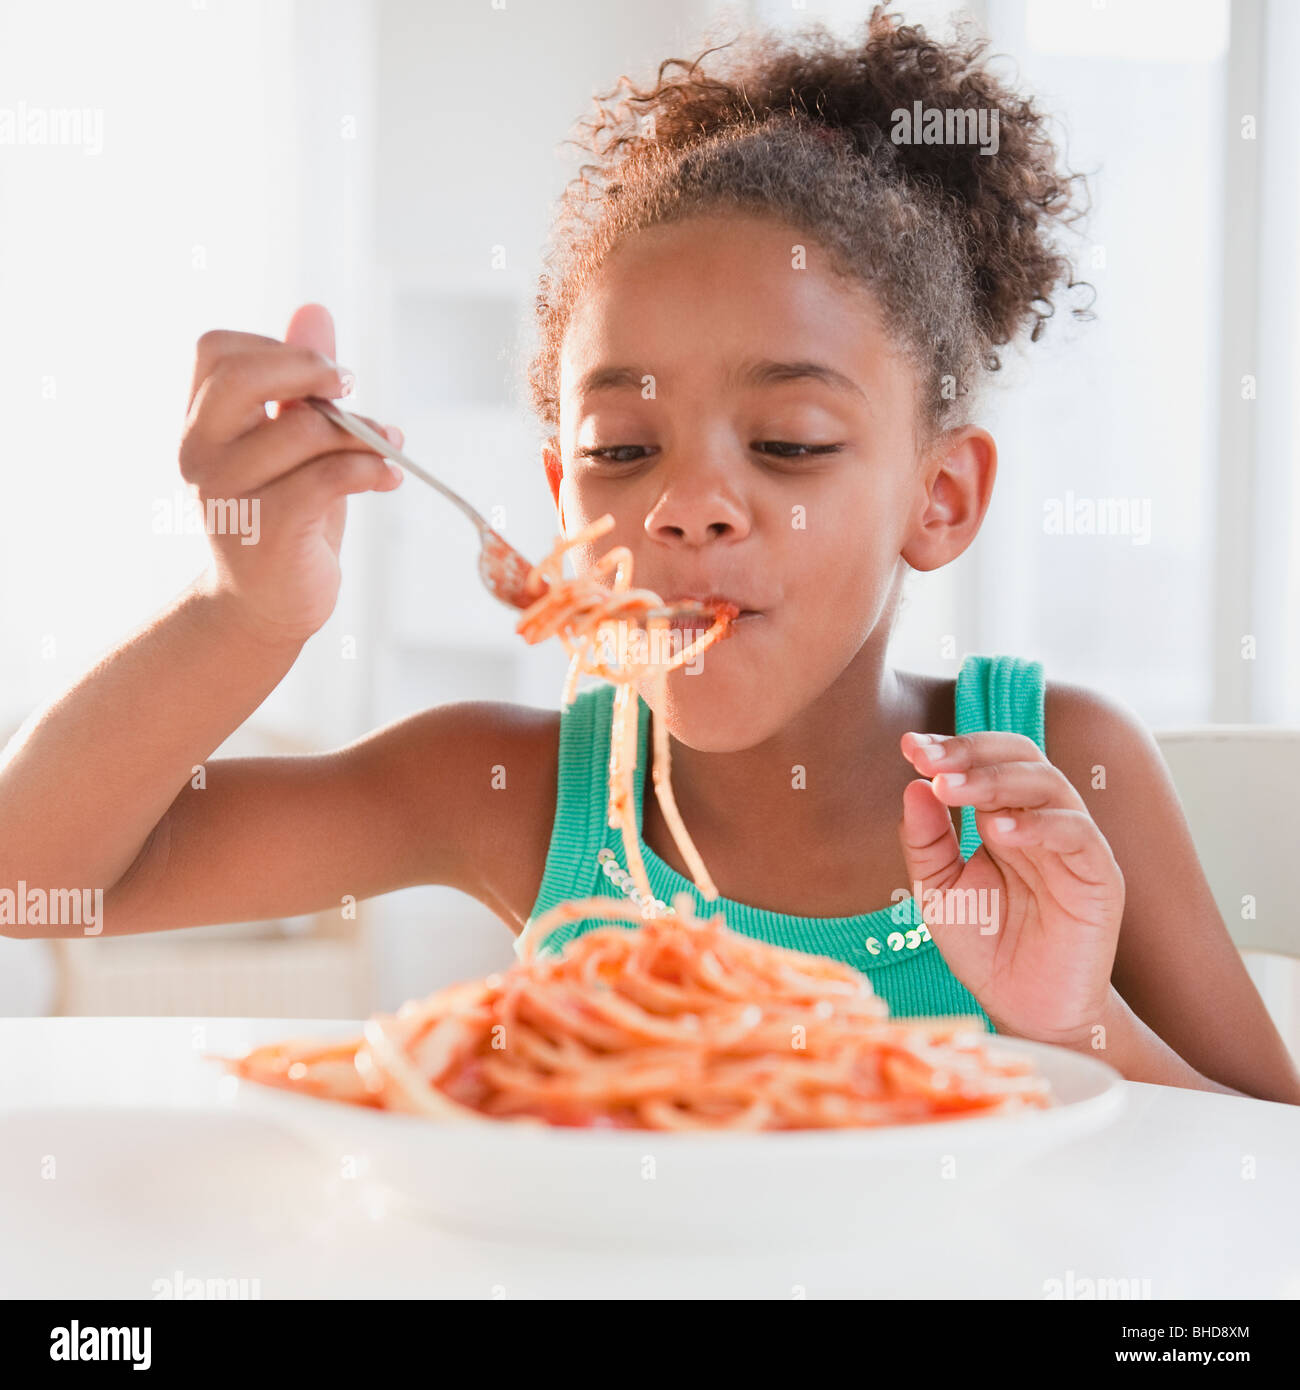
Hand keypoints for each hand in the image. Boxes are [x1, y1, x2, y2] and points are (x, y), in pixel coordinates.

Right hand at [180, 303, 404, 645]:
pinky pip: (328, 478)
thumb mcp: (291, 445)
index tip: (320, 375)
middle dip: (309, 370)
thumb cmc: (282, 517)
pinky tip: (390, 478)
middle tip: (351, 386)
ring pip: (304, 431)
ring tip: (389, 444)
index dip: (274, 348)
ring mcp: (229, 495)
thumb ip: (297, 383)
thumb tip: (314, 309)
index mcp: (199, 425)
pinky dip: (370, 469)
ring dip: (361, 432)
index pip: (216, 351)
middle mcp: (200, 455)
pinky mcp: (268, 531)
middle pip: (243, 377)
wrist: (266, 608)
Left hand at [897, 730, 1124, 1046]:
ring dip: (995, 781)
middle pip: (1019, 758)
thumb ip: (926, 841)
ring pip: (1048, 786)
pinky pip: (1077, 835)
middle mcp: (1041, 819)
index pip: (985, 761)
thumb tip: (914, 785)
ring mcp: (1073, 844)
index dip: (950, 748)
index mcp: (1004, 814)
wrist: (1027, 1010)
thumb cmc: (986, 947)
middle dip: (970, 753)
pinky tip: (999, 831)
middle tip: (928, 759)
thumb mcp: (939, 891)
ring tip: (952, 788)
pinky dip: (1038, 826)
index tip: (908, 747)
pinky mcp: (1100, 875)